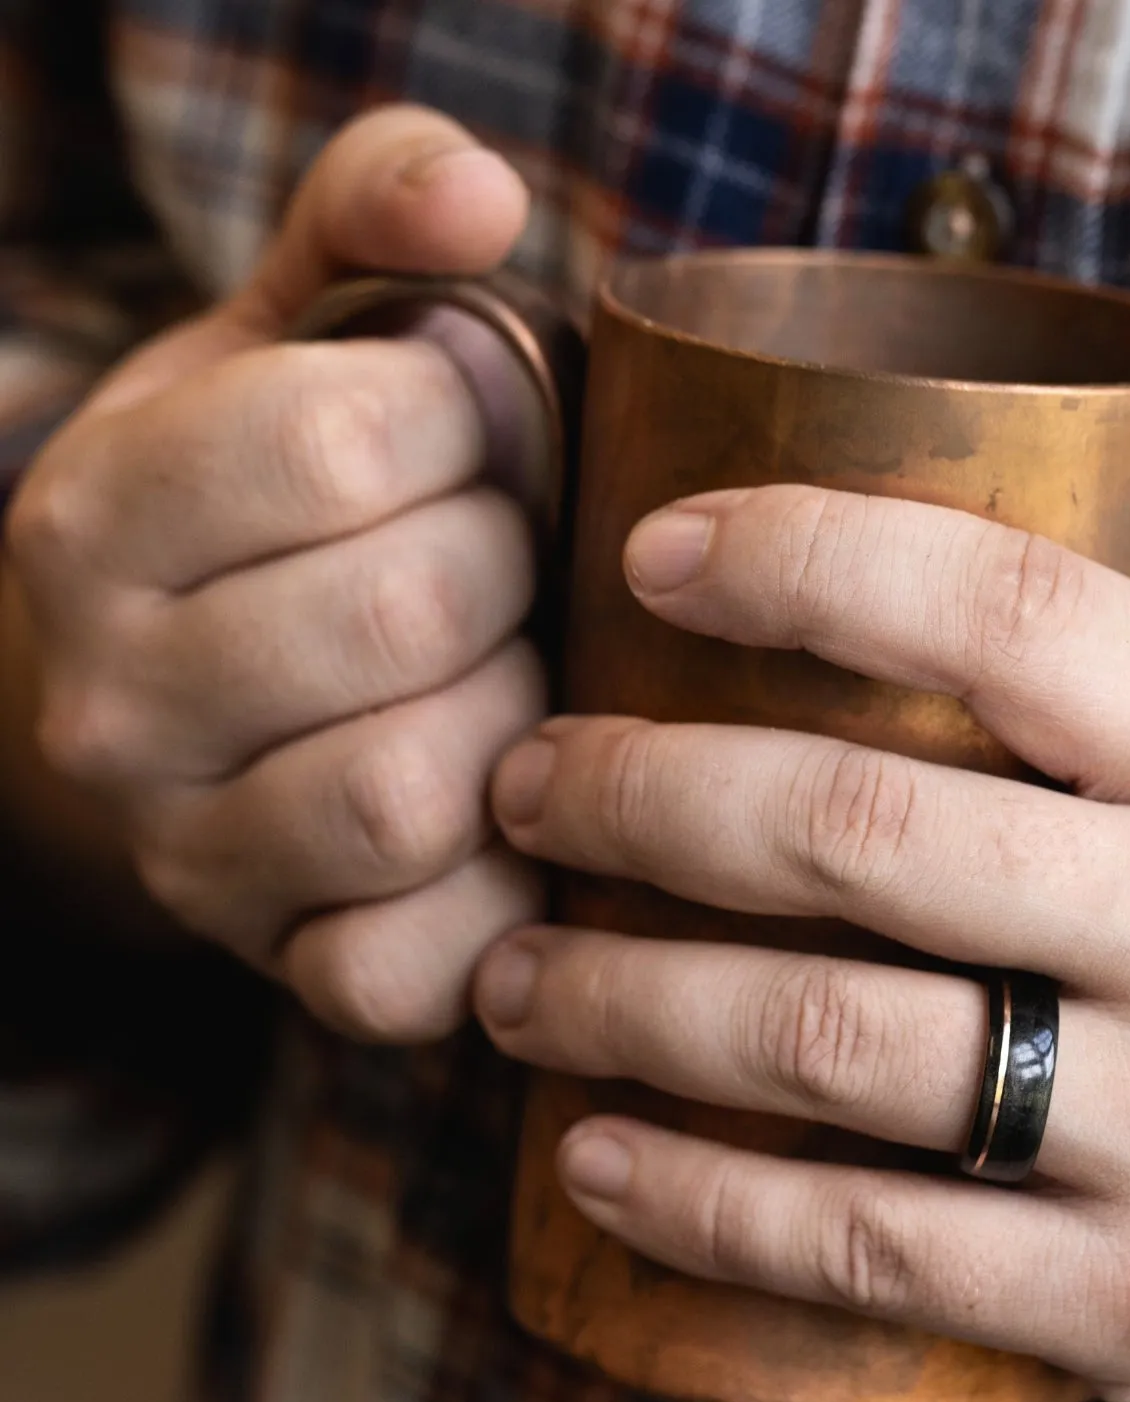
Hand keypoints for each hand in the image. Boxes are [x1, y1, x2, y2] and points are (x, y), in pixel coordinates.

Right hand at [3, 107, 544, 1038]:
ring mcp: (191, 855)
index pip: (343, 441)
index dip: (471, 424)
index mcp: (100, 517)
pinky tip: (508, 809)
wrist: (164, 713)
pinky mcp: (284, 968)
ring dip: (516, 716)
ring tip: (511, 674)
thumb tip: (485, 191)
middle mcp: (115, 701)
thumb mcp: (279, 346)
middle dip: (509, 566)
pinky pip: (412, 958)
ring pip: (411, 791)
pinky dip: (498, 886)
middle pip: (407, 611)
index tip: (478, 438)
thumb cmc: (258, 516)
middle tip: (511, 561)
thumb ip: (366, 224)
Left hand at [478, 485, 1129, 1401]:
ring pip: (830, 1044)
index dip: (805, 556)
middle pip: (861, 830)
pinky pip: (863, 1246)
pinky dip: (696, 1201)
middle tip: (523, 779)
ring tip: (511, 972)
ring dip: (622, 1000)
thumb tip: (1038, 445)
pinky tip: (590, 1157)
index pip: (1012, 608)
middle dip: (639, 792)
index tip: (649, 552)